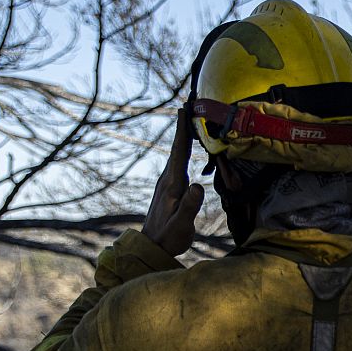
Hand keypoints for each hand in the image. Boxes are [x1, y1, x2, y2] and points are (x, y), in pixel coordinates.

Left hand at [141, 107, 203, 255]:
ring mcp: (167, 183)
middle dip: (182, 126)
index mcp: (171, 184)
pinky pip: (178, 162)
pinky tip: (186, 147)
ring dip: (183, 136)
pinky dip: (183, 149)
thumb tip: (198, 186)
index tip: (184, 109)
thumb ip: (189, 206)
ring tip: (189, 120)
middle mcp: (167, 179)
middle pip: (177, 147)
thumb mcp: (180, 225)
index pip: (178, 151)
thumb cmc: (168, 237)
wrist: (152, 246)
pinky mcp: (169, 188)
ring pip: (177, 153)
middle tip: (188, 104)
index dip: (182, 130)